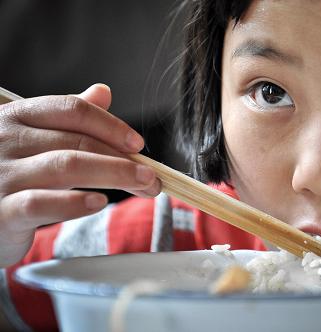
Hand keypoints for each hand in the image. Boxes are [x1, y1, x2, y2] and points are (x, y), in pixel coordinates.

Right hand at [0, 84, 160, 266]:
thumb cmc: (9, 173)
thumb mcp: (36, 139)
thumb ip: (68, 118)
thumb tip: (103, 91)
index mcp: (17, 116)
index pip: (72, 110)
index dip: (111, 125)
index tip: (139, 144)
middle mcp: (6, 140)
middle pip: (78, 140)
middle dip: (124, 158)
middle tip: (152, 176)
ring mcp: (1, 175)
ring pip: (66, 166)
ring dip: (114, 174)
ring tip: (144, 186)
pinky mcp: (0, 212)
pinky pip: (40, 203)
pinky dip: (74, 203)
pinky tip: (99, 204)